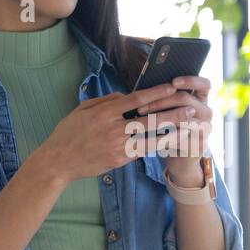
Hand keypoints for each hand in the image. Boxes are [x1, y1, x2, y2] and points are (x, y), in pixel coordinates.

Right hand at [38, 82, 178, 182]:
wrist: (58, 162)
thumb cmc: (69, 132)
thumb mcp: (83, 109)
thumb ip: (106, 100)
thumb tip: (127, 96)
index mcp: (103, 113)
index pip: (135, 100)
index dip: (156, 93)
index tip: (172, 87)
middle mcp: (112, 129)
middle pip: (149, 120)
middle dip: (173, 114)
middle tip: (191, 108)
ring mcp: (117, 147)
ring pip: (151, 138)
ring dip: (172, 133)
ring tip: (189, 128)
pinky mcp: (119, 161)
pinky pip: (142, 151)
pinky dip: (158, 146)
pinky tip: (173, 142)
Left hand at [150, 74, 212, 184]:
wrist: (179, 158)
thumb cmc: (171, 129)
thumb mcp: (169, 111)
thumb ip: (165, 99)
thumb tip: (144, 87)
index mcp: (201, 100)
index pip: (204, 84)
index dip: (190, 81)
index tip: (173, 82)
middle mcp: (207, 113)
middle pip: (187, 99)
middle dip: (162, 101)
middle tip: (141, 107)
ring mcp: (205, 129)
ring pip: (183, 118)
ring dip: (160, 119)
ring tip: (142, 121)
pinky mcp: (200, 145)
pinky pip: (181, 138)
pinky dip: (164, 136)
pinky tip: (149, 136)